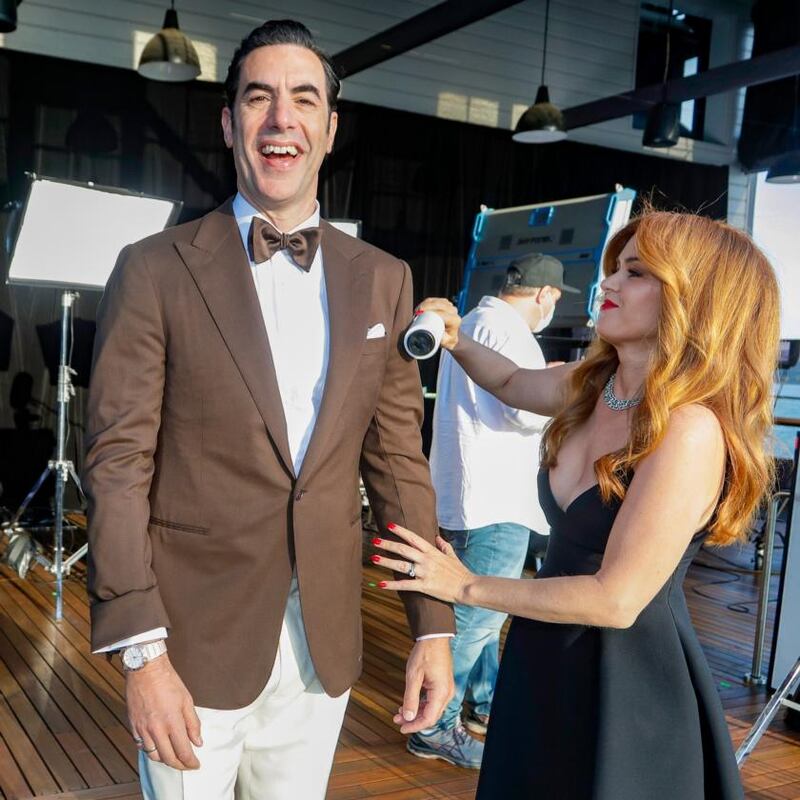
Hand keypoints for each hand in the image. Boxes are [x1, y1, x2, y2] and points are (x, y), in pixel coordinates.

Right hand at [126, 654, 201, 769]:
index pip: (183, 751)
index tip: (196, 764)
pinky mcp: (133, 726)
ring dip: (165, 760)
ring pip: (154, 755)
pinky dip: (151, 751)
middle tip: (187, 765)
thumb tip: (198, 742)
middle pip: (168, 758)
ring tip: (174, 757)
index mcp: (172, 722)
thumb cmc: (168, 681)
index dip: (190, 762)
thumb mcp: (187, 700)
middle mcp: (156, 729)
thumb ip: (193, 723)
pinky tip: (158, 747)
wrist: (146, 670)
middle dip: (179, 766)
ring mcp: (143, 729)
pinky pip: (142, 746)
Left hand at [373, 523, 472, 603]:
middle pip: (403, 549)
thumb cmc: (460, 572)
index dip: (400, 531)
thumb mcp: (452, 555)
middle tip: (375, 541)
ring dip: (386, 561)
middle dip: (388, 544)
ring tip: (374, 558)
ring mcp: (424, 572)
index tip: (389, 526)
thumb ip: (444, 546)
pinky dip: (392, 585)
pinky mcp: (424, 586)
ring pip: (401, 565)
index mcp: (432, 551)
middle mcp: (426, 560)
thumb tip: (437, 537)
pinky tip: (381, 584)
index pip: (413, 538)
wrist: (467, 587)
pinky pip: (405, 585)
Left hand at [393, 638, 453, 733]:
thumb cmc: (426, 653)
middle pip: (431, 715)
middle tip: (398, 720)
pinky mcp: (443, 684)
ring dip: (416, 712)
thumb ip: (410, 698)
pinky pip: (433, 700)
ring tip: (401, 712)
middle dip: (413, 719)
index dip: (414, 726)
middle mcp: (447, 693)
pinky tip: (410, 703)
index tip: (402, 728)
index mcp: (441, 693)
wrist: (434, 637)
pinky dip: (421, 704)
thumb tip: (407, 716)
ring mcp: (446, 689)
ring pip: (431, 708)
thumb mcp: (413, 676)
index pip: (428, 719)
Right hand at [415, 298, 461, 350]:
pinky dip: (426, 302)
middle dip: (426, 306)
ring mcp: (450, 306)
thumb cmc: (448, 339)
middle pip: (438, 304)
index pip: (442, 313)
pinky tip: (421, 307)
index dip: (430, 312)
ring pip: (435, 301)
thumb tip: (430, 334)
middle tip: (416, 313)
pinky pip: (434, 300)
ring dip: (425, 304)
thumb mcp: (445, 342)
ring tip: (417, 311)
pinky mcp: (445, 302)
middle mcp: (454, 311)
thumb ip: (440, 339)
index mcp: (455, 320)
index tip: (420, 316)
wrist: (451, 336)